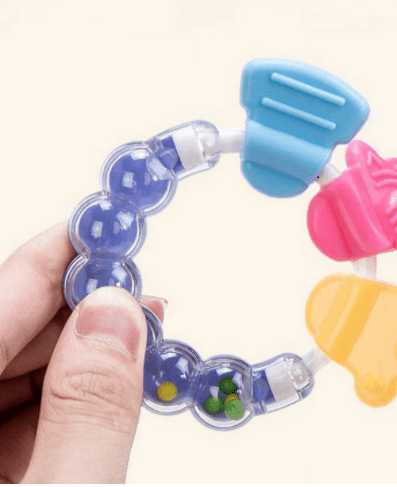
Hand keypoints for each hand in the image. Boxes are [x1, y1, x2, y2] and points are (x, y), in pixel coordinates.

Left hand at [0, 222, 165, 481]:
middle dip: (78, 309)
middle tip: (138, 294)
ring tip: (140, 337)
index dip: (51, 260)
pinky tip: (113, 384)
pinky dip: (74, 392)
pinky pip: (24, 409)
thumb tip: (117, 313)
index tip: (106, 231)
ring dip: (83, 350)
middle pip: (5, 333)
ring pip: (18, 369)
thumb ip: (89, 410)